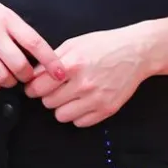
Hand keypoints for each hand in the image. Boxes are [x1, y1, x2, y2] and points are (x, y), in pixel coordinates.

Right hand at [0, 0, 66, 93]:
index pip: (34, 42)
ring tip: (7, 78)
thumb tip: (38, 53)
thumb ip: (17, 30)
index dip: (50, 61)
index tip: (61, 74)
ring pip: (1, 77)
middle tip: (25, 76)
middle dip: (26, 76)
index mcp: (5, 18)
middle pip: (19, 65)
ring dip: (8, 82)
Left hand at [24, 27, 150, 126]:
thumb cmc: (103, 45)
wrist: (135, 52)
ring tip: (68, 96)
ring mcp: (96, 99)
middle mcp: (83, 84)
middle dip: (47, 95)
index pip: (39, 86)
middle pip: (48, 102)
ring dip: (61, 107)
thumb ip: (53, 59)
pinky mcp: (107, 110)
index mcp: (72, 64)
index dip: (33, 87)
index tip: (34, 86)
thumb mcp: (74, 44)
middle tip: (53, 89)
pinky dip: (77, 114)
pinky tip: (82, 101)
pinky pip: (80, 123)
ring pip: (61, 116)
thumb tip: (34, 74)